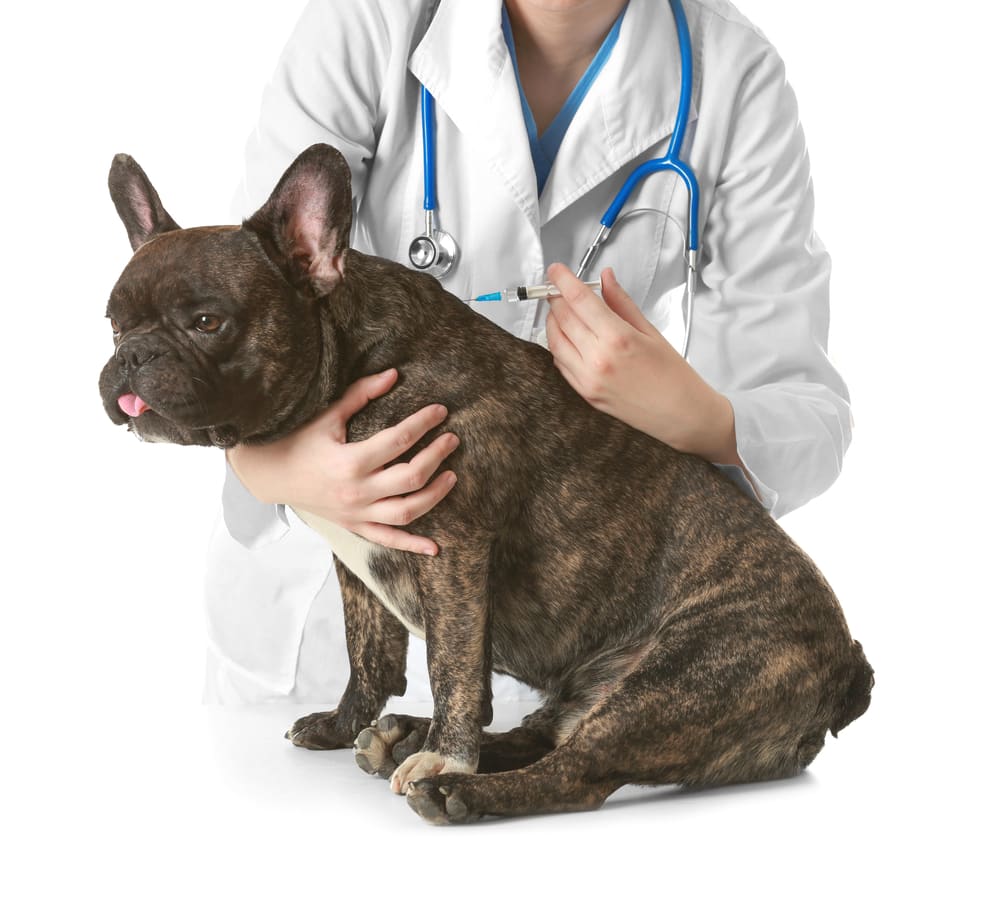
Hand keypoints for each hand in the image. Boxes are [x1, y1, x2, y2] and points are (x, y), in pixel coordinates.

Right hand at [226, 369, 458, 554]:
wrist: (268, 475)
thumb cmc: (297, 441)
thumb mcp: (326, 415)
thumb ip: (361, 395)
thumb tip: (393, 374)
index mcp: (350, 462)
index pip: (400, 440)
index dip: (425, 423)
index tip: (441, 411)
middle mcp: (357, 492)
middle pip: (411, 477)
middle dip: (437, 456)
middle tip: (452, 440)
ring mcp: (356, 513)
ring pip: (407, 511)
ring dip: (435, 495)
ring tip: (452, 476)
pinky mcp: (354, 526)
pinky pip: (388, 540)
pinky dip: (412, 545)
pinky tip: (435, 548)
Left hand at [544, 264, 738, 464]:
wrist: (682, 416)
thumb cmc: (674, 376)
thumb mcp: (650, 331)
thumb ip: (621, 303)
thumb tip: (605, 279)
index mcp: (618, 339)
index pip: (579, 300)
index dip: (563, 280)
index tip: (556, 270)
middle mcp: (598, 359)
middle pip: (563, 318)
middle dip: (557, 298)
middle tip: (559, 287)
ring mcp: (587, 379)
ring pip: (554, 341)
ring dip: (554, 321)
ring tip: (562, 310)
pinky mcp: (584, 393)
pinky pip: (560, 363)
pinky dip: (558, 345)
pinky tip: (568, 337)